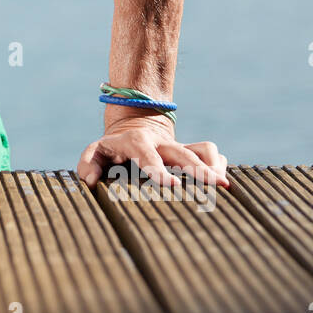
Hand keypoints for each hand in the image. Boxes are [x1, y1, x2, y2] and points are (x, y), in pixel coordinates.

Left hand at [77, 112, 228, 188]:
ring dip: (213, 166)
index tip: (170, 183)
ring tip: (223, 186)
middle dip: (199, 169)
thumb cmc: (111, 149)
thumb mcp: (95, 152)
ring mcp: (178, 145)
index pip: (146, 153)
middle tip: (216, 185)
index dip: (158, 168)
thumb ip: (88, 164)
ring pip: (203, 150)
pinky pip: (210, 153)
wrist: (134, 127)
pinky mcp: (190, 150)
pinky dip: (218, 165)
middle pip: (183, 152)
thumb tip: (91, 180)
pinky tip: (221, 182)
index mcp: (135, 142)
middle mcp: (161, 142)